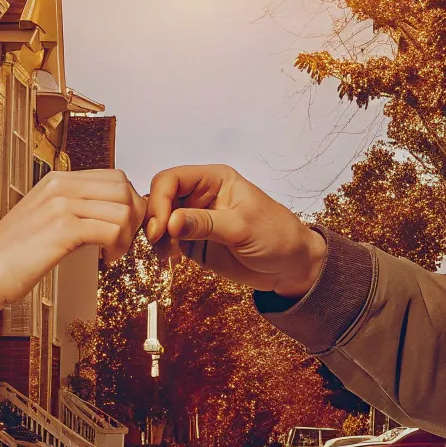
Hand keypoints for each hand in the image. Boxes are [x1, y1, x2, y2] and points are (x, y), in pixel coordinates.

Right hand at [0, 169, 146, 310]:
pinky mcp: (62, 230)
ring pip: (122, 209)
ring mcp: (60, 206)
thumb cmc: (12, 254)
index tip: (124, 227)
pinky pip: (111, 230)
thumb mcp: (42, 218)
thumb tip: (106, 213)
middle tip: (125, 240)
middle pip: (123, 188)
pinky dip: (117, 247)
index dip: (129, 202)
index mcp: (56, 180)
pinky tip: (105, 260)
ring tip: (113, 253)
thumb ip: (71, 208)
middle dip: (134, 216)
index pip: (114, 177)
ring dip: (127, 235)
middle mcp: (59, 186)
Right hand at [145, 164, 327, 296]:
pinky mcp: (193, 242)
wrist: (290, 267)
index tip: (161, 227)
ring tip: (165, 253)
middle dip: (154, 218)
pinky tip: (170, 258)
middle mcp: (200, 196)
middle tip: (158, 241)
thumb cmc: (276, 236)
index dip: (160, 199)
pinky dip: (162, 249)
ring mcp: (195, 220)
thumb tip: (171, 222)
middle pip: (160, 198)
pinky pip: (168, 241)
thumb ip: (205, 223)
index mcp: (214, 179)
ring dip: (156, 236)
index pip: (172, 179)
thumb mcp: (242, 227)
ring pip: (160, 220)